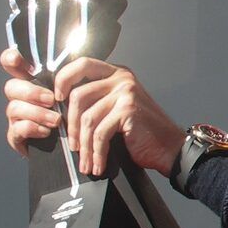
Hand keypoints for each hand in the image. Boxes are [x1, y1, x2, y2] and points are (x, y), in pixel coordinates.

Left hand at [0, 49, 185, 176]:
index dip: (63, 79)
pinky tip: (98, 164)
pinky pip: (100, 133)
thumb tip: (62, 108)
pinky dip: (96, 153)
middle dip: (71, 125)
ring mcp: (126, 93)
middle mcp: (122, 78)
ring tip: (85, 161)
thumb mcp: (118, 108)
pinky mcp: (128, 111)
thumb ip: (98, 100)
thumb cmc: (143, 133)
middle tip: (73, 145)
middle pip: (78, 95)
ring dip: (83, 145)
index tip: (57, 100)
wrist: (170, 148)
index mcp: (117, 73)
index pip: (82, 63)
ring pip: (87, 118)